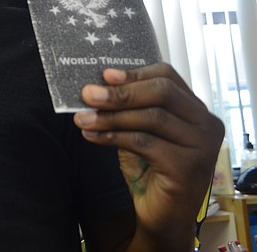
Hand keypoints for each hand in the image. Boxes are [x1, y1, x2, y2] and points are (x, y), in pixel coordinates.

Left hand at [74, 63, 223, 250]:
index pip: (167, 77)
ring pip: (151, 117)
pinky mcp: (189, 166)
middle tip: (87, 94)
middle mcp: (207, 124)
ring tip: (82, 118)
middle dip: (120, 93)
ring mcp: (202, 146)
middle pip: (162, 92)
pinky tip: (92, 135)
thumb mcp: (138, 131)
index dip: (135, 74)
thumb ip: (127, 109)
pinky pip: (145, 142)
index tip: (104, 75)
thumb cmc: (150, 169)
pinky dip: (113, 136)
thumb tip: (95, 87)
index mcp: (196, 109)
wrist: (162, 215)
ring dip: (110, 116)